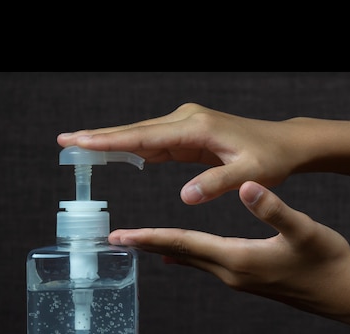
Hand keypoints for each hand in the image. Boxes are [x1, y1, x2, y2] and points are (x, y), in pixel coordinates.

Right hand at [58, 103, 302, 204]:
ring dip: (111, 142)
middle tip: (64, 141)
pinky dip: (131, 148)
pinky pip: (154, 143)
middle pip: (135, 132)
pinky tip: (113, 153)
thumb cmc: (271, 158)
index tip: (80, 142)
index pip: (146, 136)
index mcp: (197, 128)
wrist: (284, 143)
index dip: (110, 141)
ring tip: (78, 147)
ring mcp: (186, 126)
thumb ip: (218, 183)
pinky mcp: (189, 135)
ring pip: (141, 136)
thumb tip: (185, 197)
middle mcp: (187, 121)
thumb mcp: (251, 173)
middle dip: (99, 137)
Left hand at [109, 181, 349, 315]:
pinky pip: (208, 263)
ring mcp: (239, 278)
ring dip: (166, 248)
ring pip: (193, 259)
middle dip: (148, 244)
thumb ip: (273, 209)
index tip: (121, 235)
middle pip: (181, 254)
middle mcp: (232, 272)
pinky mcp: (249, 278)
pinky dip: (189, 253)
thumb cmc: (327, 261)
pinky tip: (182, 253)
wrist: (344, 294)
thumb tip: (245, 187)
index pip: (185, 244)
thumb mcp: (303, 230)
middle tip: (117, 238)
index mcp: (238, 258)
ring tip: (142, 240)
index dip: (151, 237)